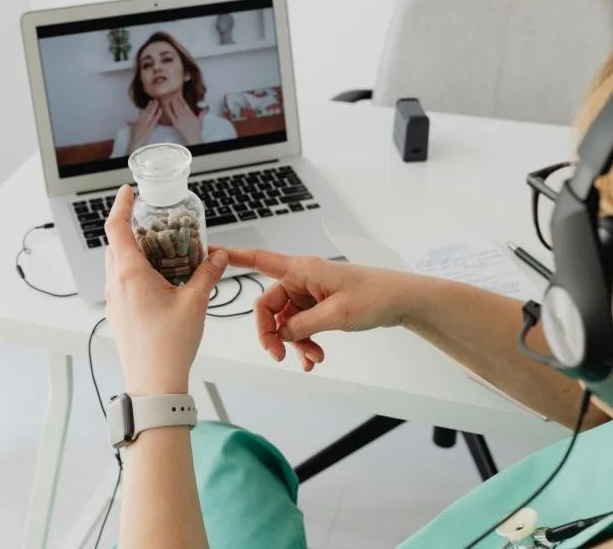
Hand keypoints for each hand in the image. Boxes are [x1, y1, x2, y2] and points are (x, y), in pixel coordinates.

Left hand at [105, 186, 228, 394]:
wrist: (154, 383)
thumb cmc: (170, 345)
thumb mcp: (195, 302)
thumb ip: (207, 274)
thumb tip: (218, 257)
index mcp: (129, 274)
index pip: (116, 227)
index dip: (121, 205)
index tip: (128, 191)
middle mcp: (115, 284)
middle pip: (115, 244)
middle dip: (130, 227)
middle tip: (151, 219)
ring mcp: (113, 302)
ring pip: (117, 264)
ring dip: (132, 250)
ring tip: (159, 248)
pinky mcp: (119, 315)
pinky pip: (121, 283)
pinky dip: (135, 271)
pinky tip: (158, 279)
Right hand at [127, 100, 160, 154]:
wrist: (136, 144)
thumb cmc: (133, 138)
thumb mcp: (132, 129)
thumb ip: (131, 124)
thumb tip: (128, 122)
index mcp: (138, 121)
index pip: (143, 112)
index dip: (147, 107)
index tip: (150, 102)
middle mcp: (141, 122)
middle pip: (147, 112)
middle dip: (151, 106)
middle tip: (155, 99)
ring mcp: (146, 125)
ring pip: (150, 114)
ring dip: (153, 108)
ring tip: (157, 102)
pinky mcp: (150, 128)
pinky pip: (154, 120)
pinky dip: (157, 115)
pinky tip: (160, 110)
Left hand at [164, 95, 203, 145]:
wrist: (193, 137)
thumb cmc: (197, 131)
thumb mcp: (200, 121)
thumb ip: (201, 115)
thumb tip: (204, 111)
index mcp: (191, 114)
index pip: (185, 104)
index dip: (181, 99)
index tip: (179, 94)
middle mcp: (185, 115)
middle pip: (180, 105)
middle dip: (176, 98)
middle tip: (172, 93)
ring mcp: (180, 119)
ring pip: (176, 108)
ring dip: (172, 102)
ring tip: (169, 96)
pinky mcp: (176, 123)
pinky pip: (171, 115)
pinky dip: (168, 110)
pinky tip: (166, 106)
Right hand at [219, 247, 422, 370]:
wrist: (402, 301)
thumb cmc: (375, 295)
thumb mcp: (336, 314)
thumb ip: (303, 325)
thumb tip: (281, 333)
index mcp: (301, 270)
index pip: (258, 260)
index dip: (232, 256)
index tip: (209, 253)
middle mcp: (302, 279)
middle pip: (270, 306)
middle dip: (273, 333)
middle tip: (279, 355)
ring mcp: (311, 294)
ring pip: (287, 321)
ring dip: (295, 343)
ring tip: (313, 359)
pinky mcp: (321, 306)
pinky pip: (303, 327)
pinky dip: (306, 343)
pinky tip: (313, 360)